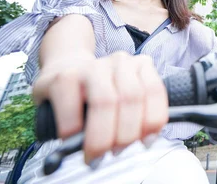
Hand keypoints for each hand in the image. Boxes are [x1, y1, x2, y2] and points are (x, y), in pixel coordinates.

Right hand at [32, 52, 167, 163]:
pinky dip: (73, 130)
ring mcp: (91, 67)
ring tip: (97, 154)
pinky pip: (72, 108)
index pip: (154, 90)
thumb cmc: (99, 93)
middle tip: (117, 152)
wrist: (63, 70)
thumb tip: (146, 141)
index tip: (146, 142)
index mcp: (141, 66)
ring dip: (102, 136)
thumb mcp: (126, 98)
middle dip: (126, 133)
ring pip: (104, 101)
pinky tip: (71, 140)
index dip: (153, 119)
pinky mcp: (63, 77)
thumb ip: (140, 114)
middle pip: (131, 97)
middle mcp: (119, 62)